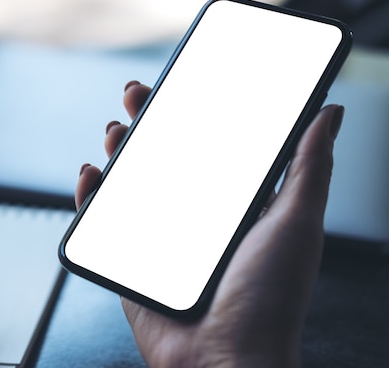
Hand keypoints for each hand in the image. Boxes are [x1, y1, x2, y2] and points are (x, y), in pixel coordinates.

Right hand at [75, 81, 343, 367]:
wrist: (224, 361)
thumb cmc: (268, 300)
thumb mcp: (296, 223)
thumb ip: (308, 167)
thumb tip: (329, 113)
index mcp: (233, 204)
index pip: (210, 146)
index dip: (194, 112)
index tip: (183, 81)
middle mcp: (196, 216)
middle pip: (165, 157)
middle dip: (150, 121)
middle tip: (138, 93)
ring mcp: (160, 236)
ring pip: (132, 182)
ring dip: (120, 151)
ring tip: (117, 129)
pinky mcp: (130, 258)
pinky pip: (102, 220)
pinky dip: (91, 194)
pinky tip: (92, 173)